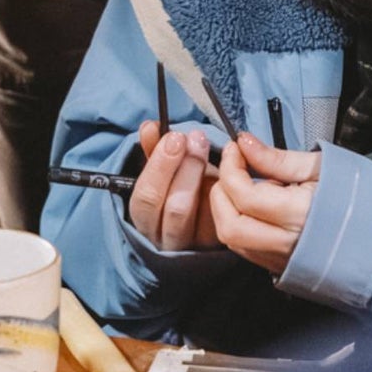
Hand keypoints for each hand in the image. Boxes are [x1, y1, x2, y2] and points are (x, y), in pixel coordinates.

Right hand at [126, 122, 219, 250]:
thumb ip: (153, 150)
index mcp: (145, 218)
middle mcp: (166, 238)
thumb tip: (150, 127)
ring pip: (205, 214)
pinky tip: (226, 172)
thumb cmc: (173, 189)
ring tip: (215, 152)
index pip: (147, 197)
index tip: (175, 137)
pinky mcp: (218, 243)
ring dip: (210, 178)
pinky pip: (224, 218)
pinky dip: (225, 193)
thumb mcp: (161, 171)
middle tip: (198, 139)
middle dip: (189, 169)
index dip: (160, 165)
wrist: (195, 221)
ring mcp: (194, 244)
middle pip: (176, 209)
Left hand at [210, 134, 320, 275]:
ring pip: (233, 241)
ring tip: (245, 185)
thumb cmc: (359, 197)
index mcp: (300, 215)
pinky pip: (245, 250)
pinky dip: (238, 225)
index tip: (236, 147)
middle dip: (220, 192)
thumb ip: (278, 158)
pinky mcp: (281, 269)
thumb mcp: (322, 168)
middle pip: (230, 225)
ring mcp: (283, 261)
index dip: (231, 167)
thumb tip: (244, 142)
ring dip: (226, 210)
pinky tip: (253, 207)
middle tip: (233, 167)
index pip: (244, 194)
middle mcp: (287, 244)